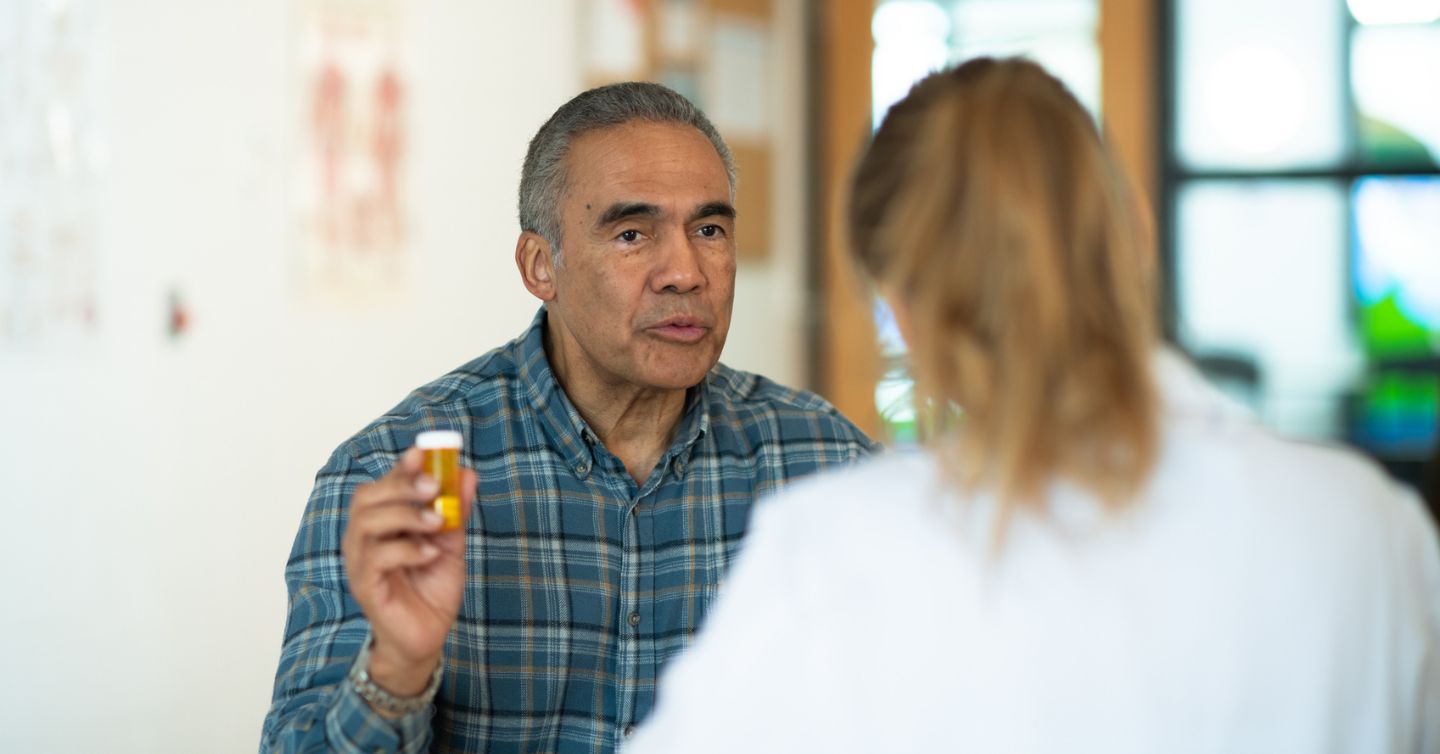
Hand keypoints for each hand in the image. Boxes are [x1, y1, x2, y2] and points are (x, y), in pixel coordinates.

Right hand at [342, 447, 476, 698]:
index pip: (384, 484)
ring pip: (366, 523)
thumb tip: (467, 473)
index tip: (425, 452)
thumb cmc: (432, 588)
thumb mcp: (452, 544)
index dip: (401, 466)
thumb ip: (456, 510)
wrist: (427, 636)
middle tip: (433, 485)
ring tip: (436, 522)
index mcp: (383, 522)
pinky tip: (429, 553)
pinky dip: (405, 549)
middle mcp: (364, 537)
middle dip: (400, 484)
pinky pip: (376, 558)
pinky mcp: (365, 586)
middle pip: (367, 497)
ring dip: (404, 515)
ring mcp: (360, 562)